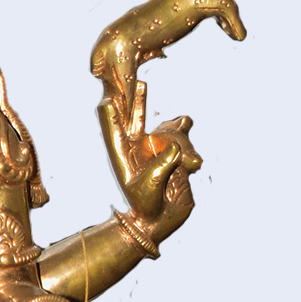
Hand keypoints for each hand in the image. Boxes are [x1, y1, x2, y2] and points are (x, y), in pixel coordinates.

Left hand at [101, 91, 201, 236]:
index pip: (116, 132)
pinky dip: (191, 153)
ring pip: (170, 132)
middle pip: (137, 118)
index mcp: (123, 156)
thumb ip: (162, 165)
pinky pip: (185, 141)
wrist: (161, 220)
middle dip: (137, 100)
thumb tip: (174, 147)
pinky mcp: (176, 153)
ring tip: (189, 166)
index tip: (106, 101)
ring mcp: (158, 149)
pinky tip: (194, 165)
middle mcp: (139, 149)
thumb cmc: (147, 206)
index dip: (112, 117)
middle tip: (136, 82)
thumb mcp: (150, 186)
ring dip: (179, 143)